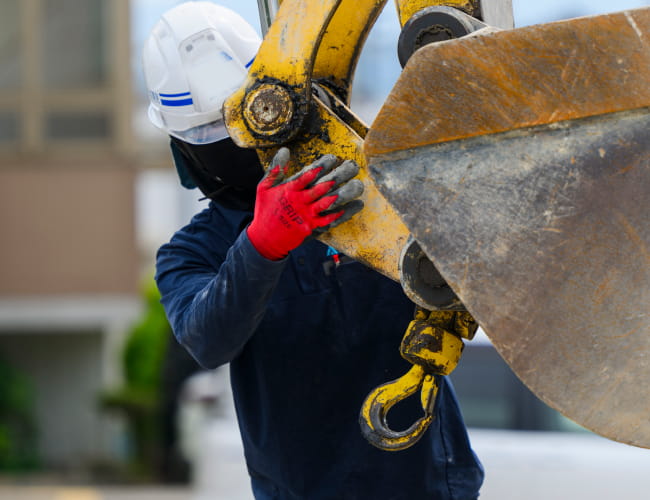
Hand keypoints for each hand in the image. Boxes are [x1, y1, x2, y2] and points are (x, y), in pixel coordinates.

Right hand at [246, 148, 363, 259]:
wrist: (265, 239)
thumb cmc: (265, 210)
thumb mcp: (264, 187)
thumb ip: (275, 169)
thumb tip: (285, 150)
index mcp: (288, 190)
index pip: (307, 175)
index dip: (321, 166)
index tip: (333, 158)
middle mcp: (299, 201)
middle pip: (322, 187)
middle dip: (339, 175)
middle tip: (353, 167)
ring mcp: (306, 215)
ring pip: (328, 203)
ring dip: (344, 193)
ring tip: (358, 185)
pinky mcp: (311, 227)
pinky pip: (330, 219)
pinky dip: (343, 213)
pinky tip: (355, 205)